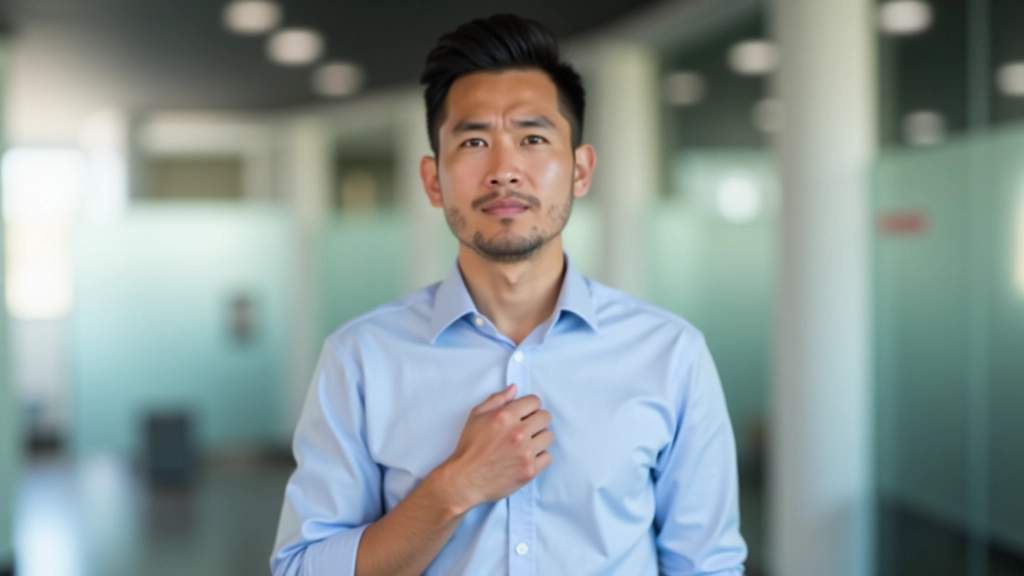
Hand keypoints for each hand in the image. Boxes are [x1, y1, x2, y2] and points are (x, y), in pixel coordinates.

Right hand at [435, 384, 553, 513]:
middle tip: (526, 429)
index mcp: (505, 416)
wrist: (465, 479)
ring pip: (549, 437)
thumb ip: (497, 400)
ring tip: (527, 444)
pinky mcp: (530, 470)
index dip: (530, 407)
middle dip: (537, 421)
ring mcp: (525, 453)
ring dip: (539, 439)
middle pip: (545, 418)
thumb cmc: (469, 448)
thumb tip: (514, 389)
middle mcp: (518, 433)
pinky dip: (540, 457)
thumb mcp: (476, 416)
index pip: (535, 401)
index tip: (525, 414)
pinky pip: (548, 457)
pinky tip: (527, 458)